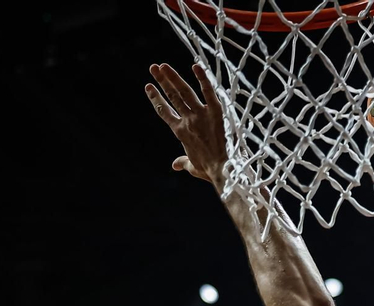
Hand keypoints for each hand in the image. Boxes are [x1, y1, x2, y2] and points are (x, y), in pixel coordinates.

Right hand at [145, 63, 227, 187]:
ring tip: (163, 65)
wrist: (224, 170)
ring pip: (184, 91)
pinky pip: (208, 92)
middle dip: (161, 81)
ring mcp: (201, 115)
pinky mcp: (215, 112)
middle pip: (172, 97)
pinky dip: (202, 79)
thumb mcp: (193, 167)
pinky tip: (195, 66)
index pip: (163, 111)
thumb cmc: (210, 171)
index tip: (149, 86)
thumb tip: (175, 165)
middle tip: (153, 67)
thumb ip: (183, 162)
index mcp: (180, 132)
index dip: (155, 98)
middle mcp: (188, 121)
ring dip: (173, 77)